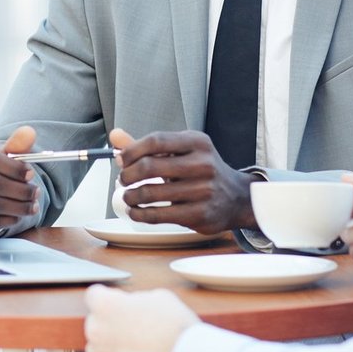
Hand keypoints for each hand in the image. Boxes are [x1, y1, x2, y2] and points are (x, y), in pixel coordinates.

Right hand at [0, 125, 40, 234]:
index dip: (12, 168)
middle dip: (19, 190)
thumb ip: (16, 144)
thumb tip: (29, 133)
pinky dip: (3, 221)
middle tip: (36, 193)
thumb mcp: (1, 152)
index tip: (32, 174)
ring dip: (16, 207)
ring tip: (32, 206)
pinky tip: (16, 217)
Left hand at [83, 286, 197, 351]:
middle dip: (111, 324)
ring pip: (100, 349)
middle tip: (135, 329)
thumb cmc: (177, 329)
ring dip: (113, 348)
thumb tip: (130, 306)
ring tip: (140, 350)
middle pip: (96, 323)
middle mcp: (97, 332)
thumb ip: (134, 300)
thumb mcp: (158, 298)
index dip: (108, 298)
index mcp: (105, 306)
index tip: (116, 303)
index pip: (94, 296)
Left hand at [111, 128, 257, 234]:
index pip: (156, 140)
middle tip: (122, 180)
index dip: (132, 150)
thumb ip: (148, 145)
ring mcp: (203, 190)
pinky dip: (139, 214)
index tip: (121, 159)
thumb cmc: (201, 171)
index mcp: (197, 142)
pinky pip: (159, 215)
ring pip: (150, 193)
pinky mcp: (200, 213)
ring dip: (130, 196)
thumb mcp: (181, 151)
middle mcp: (203, 164)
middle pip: (150, 166)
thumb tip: (115, 136)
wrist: (237, 197)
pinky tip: (135, 211)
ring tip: (127, 197)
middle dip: (128, 174)